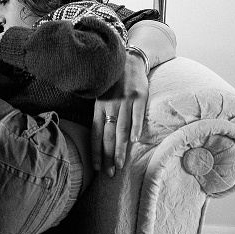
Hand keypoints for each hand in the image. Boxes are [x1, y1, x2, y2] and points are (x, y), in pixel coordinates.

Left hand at [91, 54, 148, 176]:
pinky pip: (137, 115)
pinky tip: (134, 141)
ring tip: (119, 165)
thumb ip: (100, 115)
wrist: (129, 60)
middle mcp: (110, 105)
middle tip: (109, 173)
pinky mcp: (139, 96)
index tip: (97, 167)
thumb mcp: (101, 96)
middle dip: (108, 156)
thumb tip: (99, 138)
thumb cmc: (113, 83)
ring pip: (121, 129)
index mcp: (98, 107)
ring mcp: (124, 101)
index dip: (96, 151)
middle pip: (108, 135)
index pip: (95, 133)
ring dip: (120, 149)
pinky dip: (136, 128)